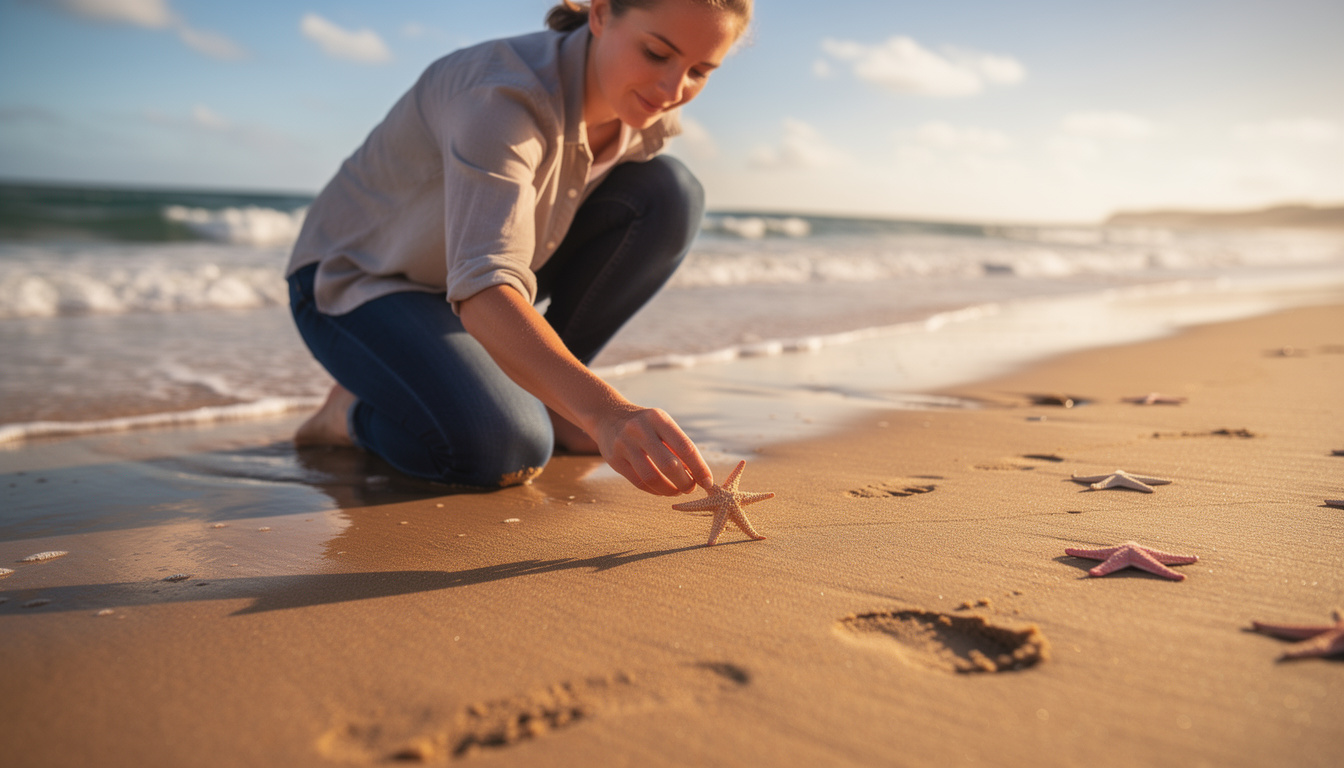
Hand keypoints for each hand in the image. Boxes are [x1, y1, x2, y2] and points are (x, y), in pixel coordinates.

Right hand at [594, 404, 712, 495]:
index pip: (686, 447)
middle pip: (669, 465)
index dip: (700, 468)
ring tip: (677, 491)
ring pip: (652, 477)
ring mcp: (624, 445)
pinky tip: (662, 490)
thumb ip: (679, 446)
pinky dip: (655, 490)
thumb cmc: (646, 425)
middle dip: (685, 482)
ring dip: (670, 490)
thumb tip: (700, 475)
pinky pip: (639, 482)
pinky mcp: (614, 460)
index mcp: (658, 419)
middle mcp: (640, 430)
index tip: (708, 482)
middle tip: (691, 488)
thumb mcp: (662, 424)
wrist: (608, 416)